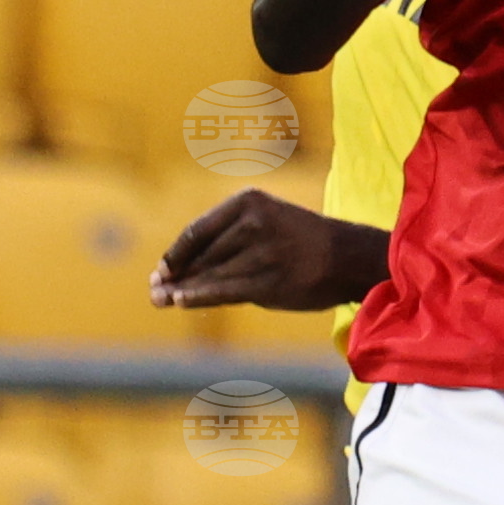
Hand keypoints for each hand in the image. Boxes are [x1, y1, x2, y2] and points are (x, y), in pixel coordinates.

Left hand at [154, 193, 385, 311]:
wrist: (349, 257)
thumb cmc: (302, 244)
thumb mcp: (266, 226)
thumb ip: (229, 243)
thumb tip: (184, 269)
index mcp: (248, 202)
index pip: (199, 230)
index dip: (176, 253)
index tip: (161, 270)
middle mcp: (252, 223)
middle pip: (202, 254)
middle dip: (176, 274)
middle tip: (154, 290)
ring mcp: (261, 252)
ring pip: (211, 273)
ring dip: (183, 289)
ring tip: (162, 300)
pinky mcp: (270, 279)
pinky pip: (225, 289)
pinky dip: (199, 295)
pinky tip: (180, 302)